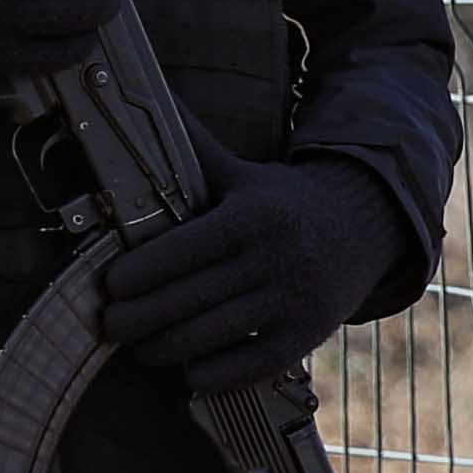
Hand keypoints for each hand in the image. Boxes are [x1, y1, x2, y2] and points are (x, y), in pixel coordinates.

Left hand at [98, 158, 402, 384]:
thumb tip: (145, 98)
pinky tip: (189, 368)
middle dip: (136, 319)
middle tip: (110, 325)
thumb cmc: (283, 203)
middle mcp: (274, 259)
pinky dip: (208, 374)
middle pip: (186, 301)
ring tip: (141, 348)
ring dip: (163, 349)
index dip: (137, 274)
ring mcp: (292, 302)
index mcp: (251, 217)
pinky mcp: (305, 337)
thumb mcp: (243, 174)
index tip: (110, 285)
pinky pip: (245, 368)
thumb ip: (194, 149)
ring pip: (209, 337)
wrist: (363, 229)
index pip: (181, 251)